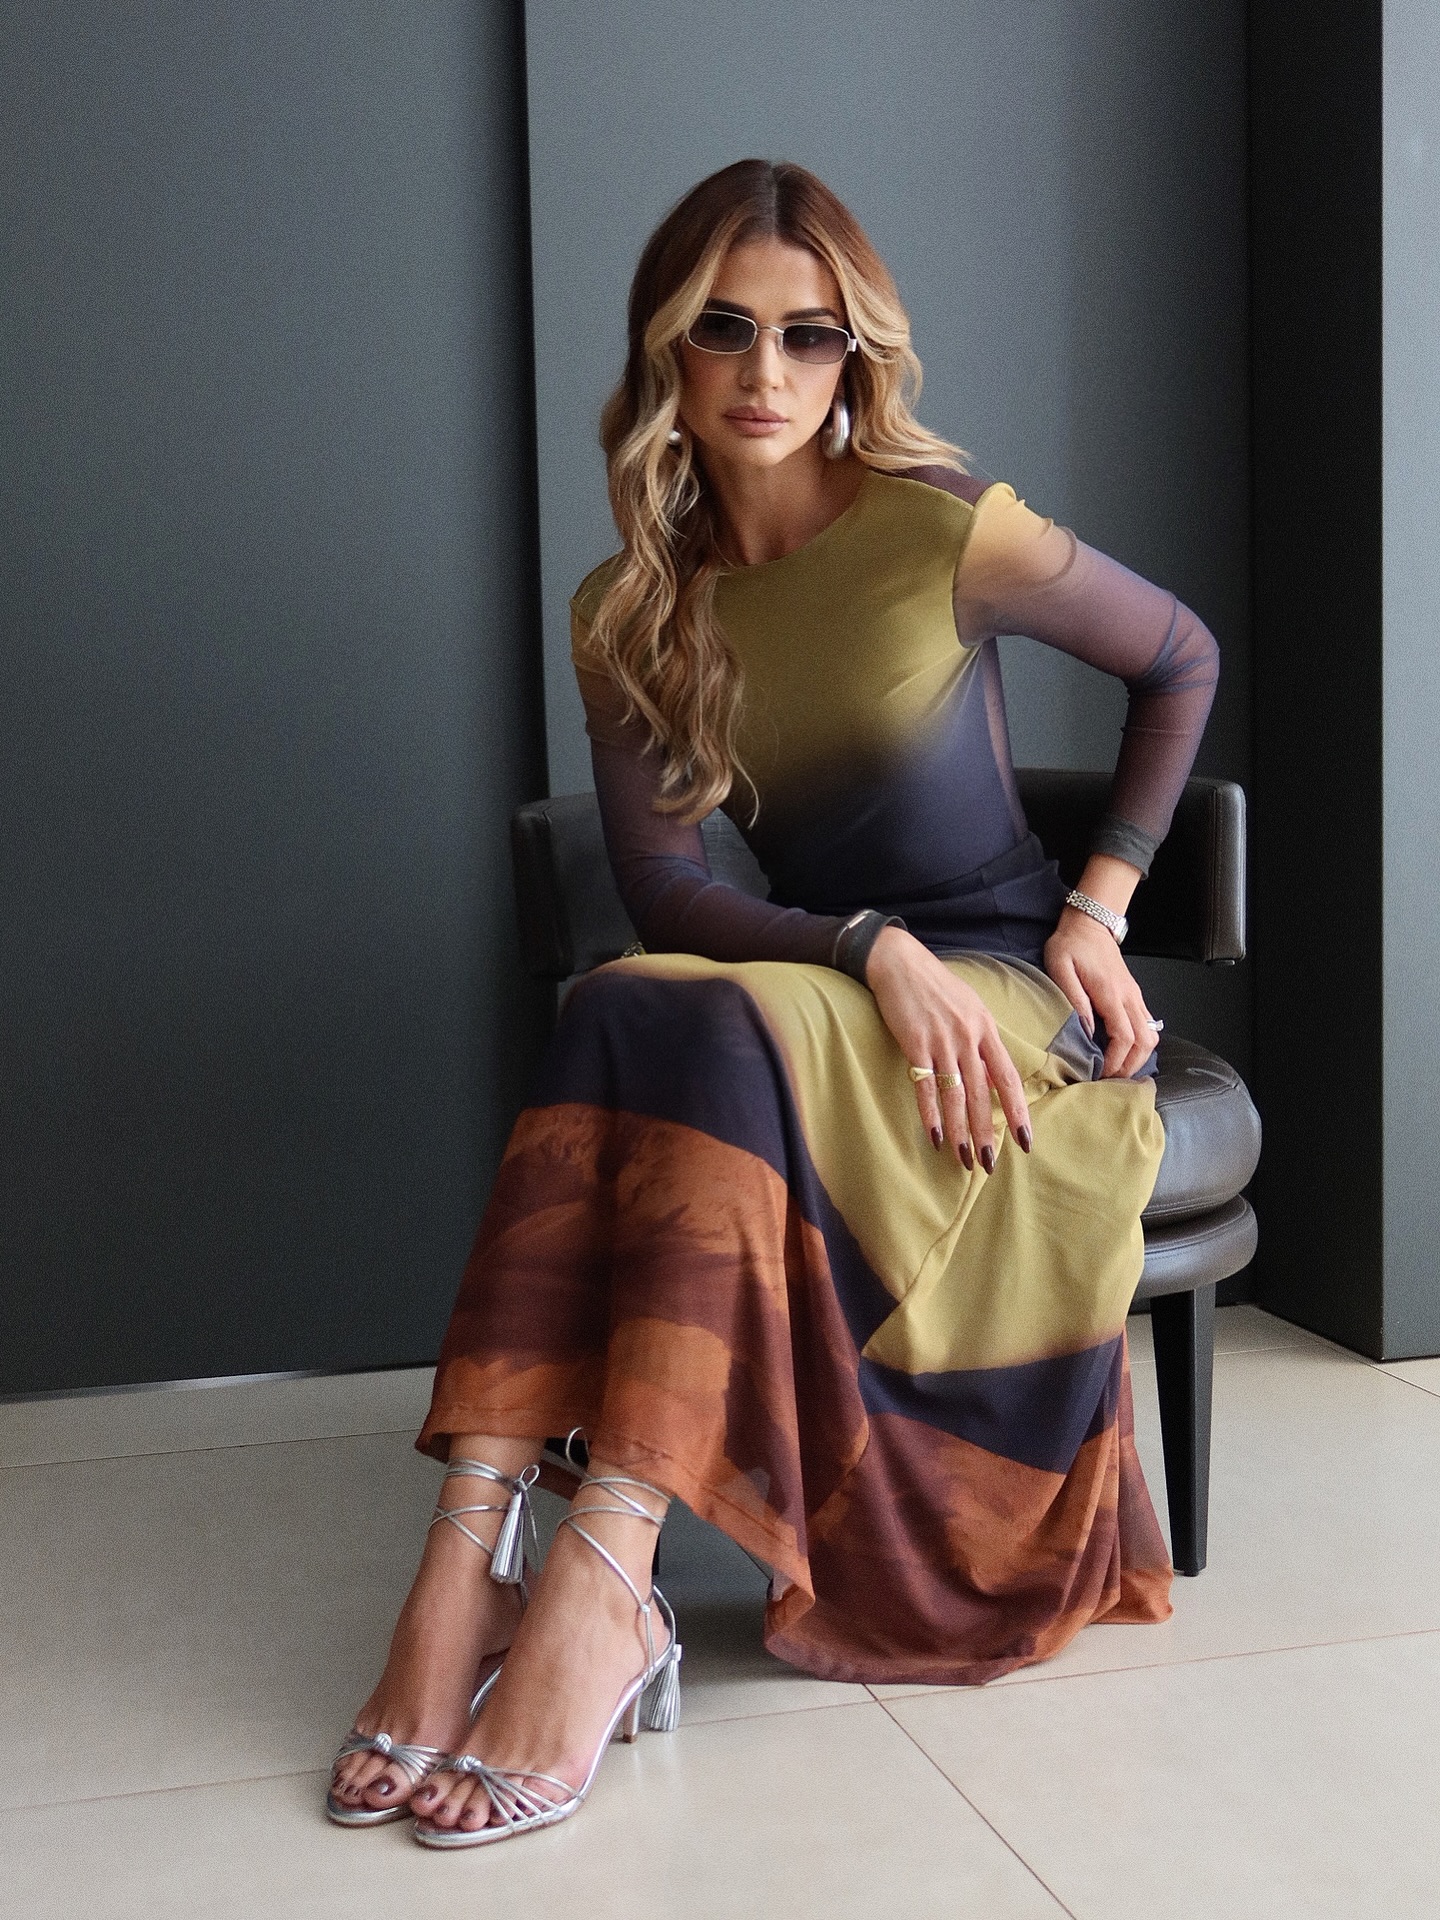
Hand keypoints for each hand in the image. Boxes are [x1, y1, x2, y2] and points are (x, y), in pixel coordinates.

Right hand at [864, 926, 1031, 1169]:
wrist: (899, 962)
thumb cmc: (935, 985)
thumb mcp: (969, 1006)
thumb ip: (980, 1039)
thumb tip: (991, 1072)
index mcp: (986, 1028)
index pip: (1007, 1077)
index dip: (1017, 1110)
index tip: (1025, 1140)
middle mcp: (968, 1036)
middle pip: (982, 1094)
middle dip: (987, 1132)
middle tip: (990, 1164)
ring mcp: (942, 1040)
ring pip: (956, 1095)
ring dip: (960, 1131)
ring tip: (964, 1159)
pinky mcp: (915, 1043)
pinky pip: (926, 1086)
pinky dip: (931, 1114)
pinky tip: (934, 1136)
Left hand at [1043, 907, 1157, 1077]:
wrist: (1090, 924)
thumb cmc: (1071, 945)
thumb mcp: (1060, 968)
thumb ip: (1073, 999)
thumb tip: (1084, 1031)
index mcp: (1111, 994)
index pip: (1125, 1037)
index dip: (1115, 1061)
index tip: (1099, 1074)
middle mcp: (1130, 997)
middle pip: (1145, 1042)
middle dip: (1129, 1066)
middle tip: (1109, 1080)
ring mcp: (1135, 997)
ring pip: (1151, 1035)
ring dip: (1138, 1057)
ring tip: (1116, 1069)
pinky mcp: (1134, 996)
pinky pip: (1148, 1026)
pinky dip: (1140, 1044)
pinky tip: (1122, 1052)